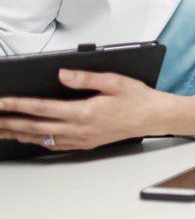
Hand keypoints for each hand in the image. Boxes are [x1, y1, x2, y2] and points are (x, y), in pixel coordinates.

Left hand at [0, 69, 194, 150]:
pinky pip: (53, 144)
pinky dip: (35, 140)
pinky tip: (27, 137)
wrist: (154, 117)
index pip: (42, 108)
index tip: (1, 101)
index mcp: (85, 111)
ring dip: (17, 133)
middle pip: (35, 126)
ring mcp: (81, 138)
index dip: (18, 104)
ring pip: (40, 138)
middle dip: (9, 121)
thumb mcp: (115, 81)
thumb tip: (62, 73)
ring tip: (1, 128)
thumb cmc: (138, 98)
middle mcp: (79, 128)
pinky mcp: (84, 143)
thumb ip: (86, 77)